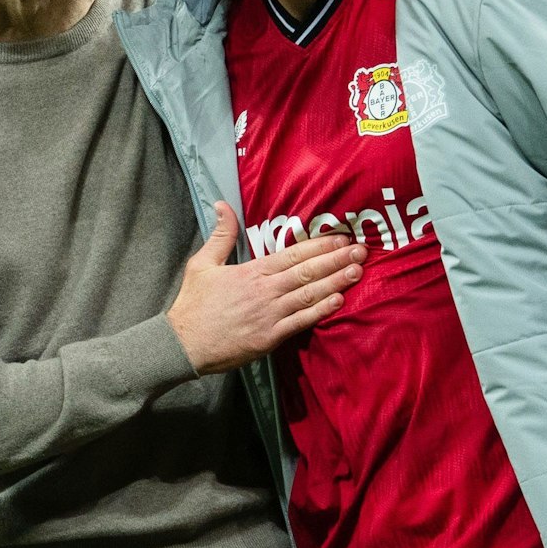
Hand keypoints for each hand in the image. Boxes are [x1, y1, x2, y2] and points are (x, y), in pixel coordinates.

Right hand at [167, 202, 363, 374]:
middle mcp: (265, 290)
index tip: (341, 237)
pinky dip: (321, 310)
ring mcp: (270, 314)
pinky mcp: (270, 336)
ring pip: (309, 294)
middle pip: (307, 271)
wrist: (184, 343)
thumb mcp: (202, 263)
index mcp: (251, 271)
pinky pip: (302, 321)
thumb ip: (221, 235)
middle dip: (336, 259)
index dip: (320, 245)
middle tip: (361, 250)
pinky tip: (339, 301)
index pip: (293, 254)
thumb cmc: (193, 304)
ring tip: (358, 271)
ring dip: (336, 281)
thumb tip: (222, 204)